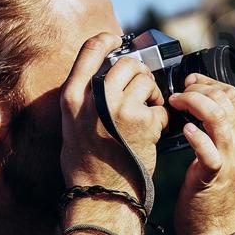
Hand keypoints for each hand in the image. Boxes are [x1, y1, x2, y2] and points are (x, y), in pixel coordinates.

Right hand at [58, 32, 168, 200]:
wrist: (101, 195)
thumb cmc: (87, 164)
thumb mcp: (72, 124)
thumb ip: (84, 98)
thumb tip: (102, 75)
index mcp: (72, 97)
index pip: (90, 50)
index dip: (108, 40)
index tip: (117, 39)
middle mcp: (94, 99)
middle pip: (126, 64)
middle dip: (139, 74)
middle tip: (143, 91)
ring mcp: (119, 109)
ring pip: (146, 80)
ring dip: (153, 94)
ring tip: (149, 113)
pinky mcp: (144, 122)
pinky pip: (160, 106)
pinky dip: (162, 118)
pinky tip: (154, 132)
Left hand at [169, 73, 234, 234]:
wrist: (217, 228)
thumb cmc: (216, 189)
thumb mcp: (228, 154)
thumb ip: (222, 129)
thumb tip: (201, 101)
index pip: (234, 95)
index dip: (208, 83)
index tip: (190, 83)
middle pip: (225, 100)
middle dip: (197, 90)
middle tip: (178, 94)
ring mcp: (233, 160)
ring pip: (217, 116)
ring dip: (192, 103)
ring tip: (175, 104)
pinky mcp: (215, 174)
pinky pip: (206, 148)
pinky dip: (194, 135)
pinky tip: (183, 131)